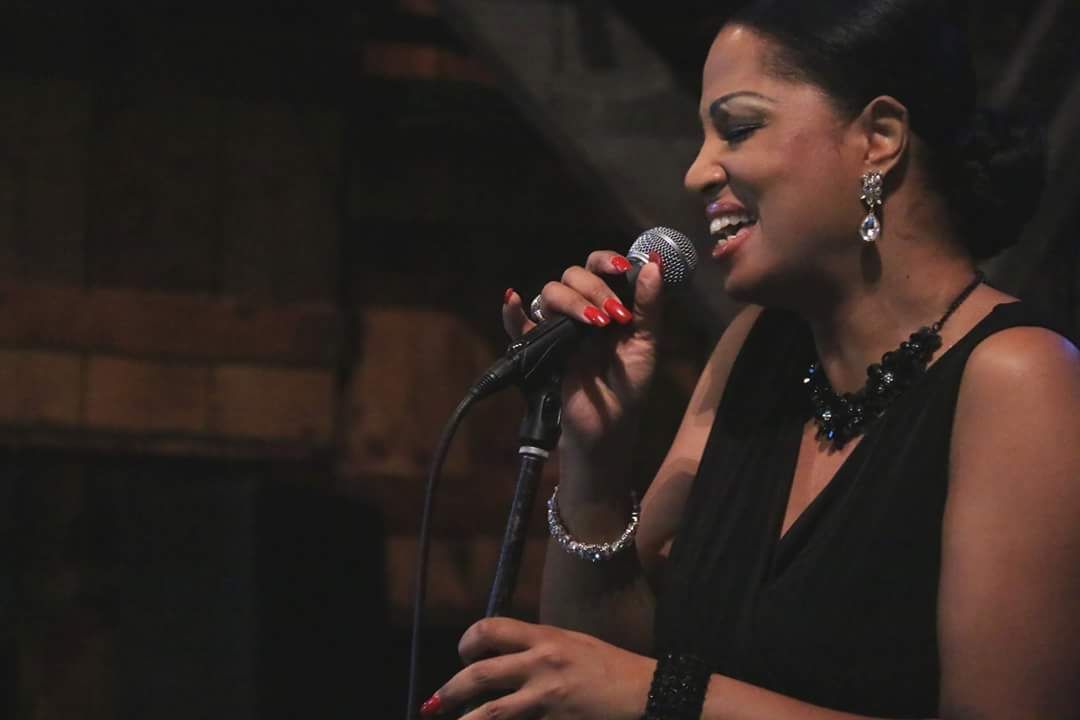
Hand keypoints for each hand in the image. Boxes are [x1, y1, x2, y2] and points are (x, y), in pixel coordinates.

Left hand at [423, 617, 654, 718]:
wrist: (649, 693)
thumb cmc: (612, 670)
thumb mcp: (574, 644)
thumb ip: (539, 647)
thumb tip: (503, 658)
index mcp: (546, 637)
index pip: (491, 629)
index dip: (468, 642)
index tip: (464, 656)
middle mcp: (542, 663)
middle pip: (479, 673)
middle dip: (450, 691)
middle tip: (435, 704)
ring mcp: (548, 697)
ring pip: (490, 713)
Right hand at [503, 251, 664, 450]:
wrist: (608, 425)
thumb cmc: (628, 385)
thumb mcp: (646, 344)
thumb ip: (649, 305)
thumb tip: (654, 263)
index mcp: (607, 304)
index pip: (599, 267)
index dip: (606, 260)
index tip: (622, 268)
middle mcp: (581, 310)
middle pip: (573, 275)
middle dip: (594, 288)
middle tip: (613, 315)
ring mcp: (558, 327)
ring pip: (550, 293)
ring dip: (572, 301)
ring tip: (594, 325)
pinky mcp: (539, 348)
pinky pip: (518, 325)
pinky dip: (512, 312)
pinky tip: (514, 300)